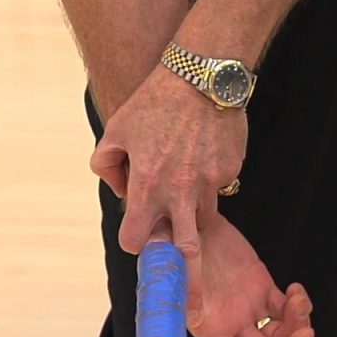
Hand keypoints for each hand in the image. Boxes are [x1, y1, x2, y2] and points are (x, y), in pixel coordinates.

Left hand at [90, 64, 246, 255]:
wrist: (199, 77)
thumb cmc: (152, 102)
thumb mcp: (116, 129)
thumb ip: (106, 164)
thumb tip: (120, 190)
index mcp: (146, 186)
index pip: (136, 239)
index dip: (134, 240)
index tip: (137, 232)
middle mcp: (180, 192)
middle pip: (186, 250)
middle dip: (182, 259)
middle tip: (179, 256)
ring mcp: (209, 183)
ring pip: (205, 217)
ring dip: (193, 211)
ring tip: (185, 185)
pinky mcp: (230, 170)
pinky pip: (220, 187)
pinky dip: (209, 180)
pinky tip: (202, 154)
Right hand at [184, 215, 314, 336]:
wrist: (186, 214)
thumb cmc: (174, 242)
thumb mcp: (176, 264)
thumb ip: (187, 289)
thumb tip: (195, 320)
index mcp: (207, 327)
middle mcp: (229, 324)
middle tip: (306, 334)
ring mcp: (247, 307)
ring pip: (282, 336)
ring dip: (299, 326)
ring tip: (298, 300)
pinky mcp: (261, 287)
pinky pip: (287, 310)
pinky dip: (300, 306)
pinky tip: (296, 290)